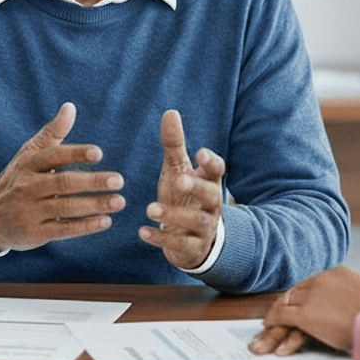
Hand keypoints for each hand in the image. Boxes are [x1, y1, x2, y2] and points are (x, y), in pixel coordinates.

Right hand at [0, 103, 124, 252]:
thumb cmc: (18, 179)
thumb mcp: (29, 154)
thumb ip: (52, 133)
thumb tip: (70, 107)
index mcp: (29, 164)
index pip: (54, 157)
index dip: (76, 154)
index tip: (98, 153)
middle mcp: (29, 187)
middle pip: (63, 183)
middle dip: (92, 182)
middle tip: (119, 180)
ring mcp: (31, 211)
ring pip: (66, 207)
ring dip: (94, 205)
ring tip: (119, 201)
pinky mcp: (35, 233)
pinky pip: (63, 229)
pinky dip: (85, 226)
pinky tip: (106, 222)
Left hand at [138, 109, 225, 269]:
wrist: (192, 239)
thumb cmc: (184, 196)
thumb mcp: (177, 170)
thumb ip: (174, 144)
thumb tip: (170, 112)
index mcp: (209, 183)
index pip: (217, 170)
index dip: (211, 162)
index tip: (199, 153)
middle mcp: (211, 205)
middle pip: (211, 195)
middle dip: (196, 187)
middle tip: (178, 180)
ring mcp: (204, 228)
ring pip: (196, 222)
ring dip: (174, 215)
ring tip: (149, 208)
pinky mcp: (192, 248)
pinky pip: (180, 244)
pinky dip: (161, 238)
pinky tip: (142, 231)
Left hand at [248, 267, 359, 354]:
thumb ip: (356, 296)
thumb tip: (358, 305)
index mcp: (337, 273)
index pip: (311, 283)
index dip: (300, 295)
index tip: (294, 302)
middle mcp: (322, 281)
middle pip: (295, 292)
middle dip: (285, 304)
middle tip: (275, 314)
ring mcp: (312, 297)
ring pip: (285, 304)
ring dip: (275, 316)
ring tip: (268, 324)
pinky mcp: (306, 314)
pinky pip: (282, 317)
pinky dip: (273, 322)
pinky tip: (268, 327)